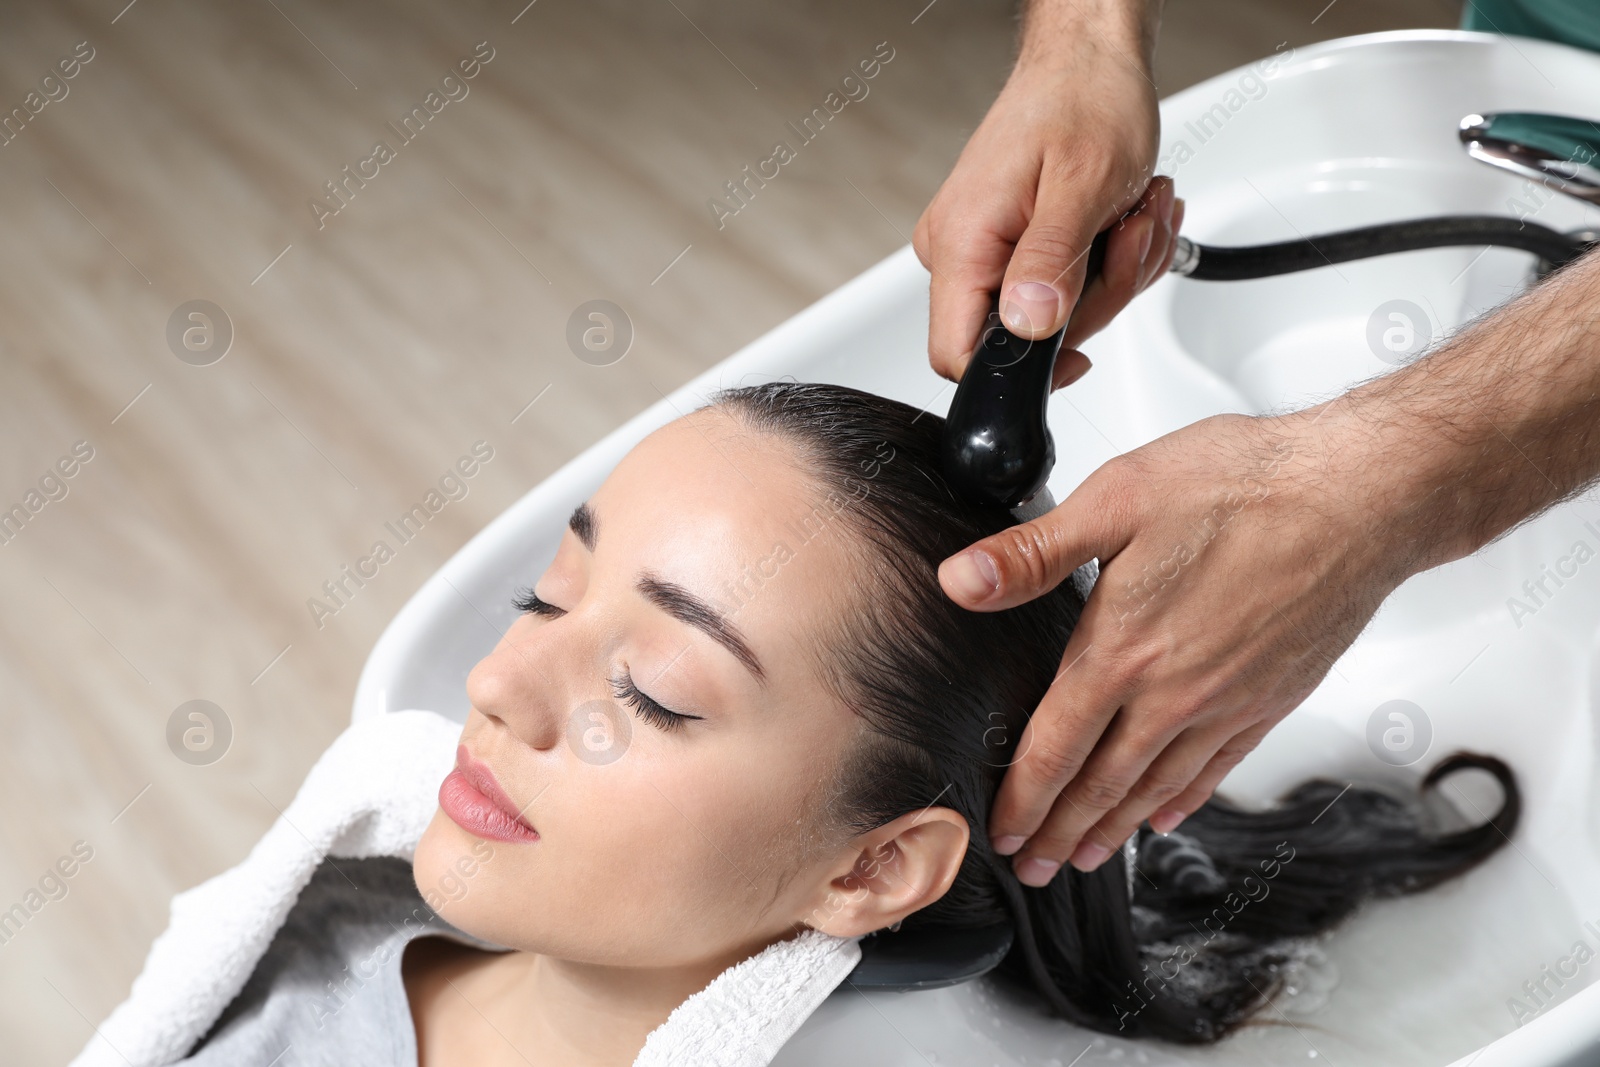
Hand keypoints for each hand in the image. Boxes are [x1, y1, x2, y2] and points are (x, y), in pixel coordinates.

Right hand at [913, 21, 1180, 390]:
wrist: (1089, 61)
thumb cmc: (1084, 101)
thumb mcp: (1083, 185)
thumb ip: (1051, 263)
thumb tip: (1029, 327)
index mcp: (963, 242)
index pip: (957, 355)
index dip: (1020, 373)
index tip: (1079, 353)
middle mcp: (959, 252)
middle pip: (1024, 340)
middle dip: (1098, 297)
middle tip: (1130, 235)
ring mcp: (982, 250)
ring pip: (1054, 318)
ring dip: (1115, 273)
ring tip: (1132, 213)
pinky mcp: (1008, 246)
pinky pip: (1060, 290)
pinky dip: (1106, 262)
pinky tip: (1121, 218)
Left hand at [936, 407, 1416, 886]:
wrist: (1358, 497)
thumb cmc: (1245, 486)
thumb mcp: (1117, 500)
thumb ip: (1034, 554)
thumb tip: (959, 581)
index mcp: (1123, 648)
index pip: (1054, 747)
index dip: (1023, 799)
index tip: (1002, 833)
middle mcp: (1174, 692)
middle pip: (1102, 784)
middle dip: (1060, 832)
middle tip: (1033, 868)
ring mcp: (1227, 702)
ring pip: (1157, 786)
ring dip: (1115, 828)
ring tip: (1086, 857)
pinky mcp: (1271, 697)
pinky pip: (1217, 767)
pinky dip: (1184, 800)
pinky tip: (1167, 815)